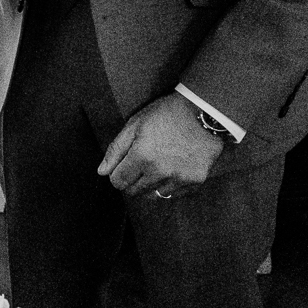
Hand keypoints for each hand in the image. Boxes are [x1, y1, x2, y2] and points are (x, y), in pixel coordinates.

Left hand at [97, 95, 225, 198]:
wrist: (205, 111)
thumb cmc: (167, 113)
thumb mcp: (135, 124)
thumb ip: (116, 149)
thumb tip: (102, 172)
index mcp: (142, 157)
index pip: (118, 181)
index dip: (117, 174)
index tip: (122, 166)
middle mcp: (160, 172)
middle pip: (134, 192)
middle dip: (132, 180)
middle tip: (139, 164)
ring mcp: (179, 179)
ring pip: (154, 195)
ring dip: (151, 184)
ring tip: (157, 164)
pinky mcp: (195, 181)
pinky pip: (174, 193)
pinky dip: (170, 185)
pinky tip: (173, 168)